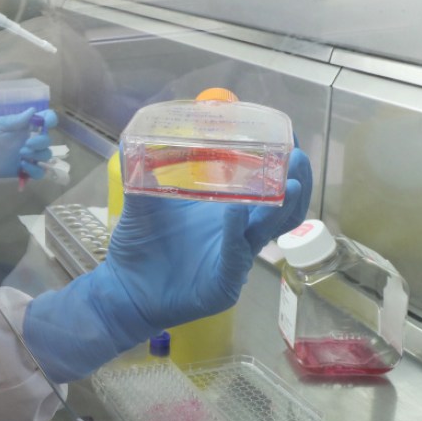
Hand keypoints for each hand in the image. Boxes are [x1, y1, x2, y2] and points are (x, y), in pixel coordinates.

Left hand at [0, 109, 57, 181]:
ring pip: (46, 156)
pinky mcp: (25, 170)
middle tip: (26, 145)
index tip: (45, 124)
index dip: (50, 120)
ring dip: (38, 156)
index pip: (46, 120)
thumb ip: (17, 120)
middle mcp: (30, 141)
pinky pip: (39, 172)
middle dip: (40, 142)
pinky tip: (23, 166)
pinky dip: (35, 170)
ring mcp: (29, 156)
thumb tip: (34, 110)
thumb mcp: (0, 125)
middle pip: (47, 140)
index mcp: (26, 127)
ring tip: (21, 156)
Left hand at [23, 148, 311, 382]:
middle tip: (297, 158)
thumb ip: (147, 171)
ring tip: (289, 182)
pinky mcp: (222, 285)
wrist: (123, 287)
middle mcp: (237, 236)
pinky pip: (235, 256)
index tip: (287, 139)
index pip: (265, 189)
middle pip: (280, 210)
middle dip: (295, 184)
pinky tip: (236, 211)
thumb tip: (143, 133)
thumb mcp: (145, 201)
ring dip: (281, 207)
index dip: (280, 168)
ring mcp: (234, 261)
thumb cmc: (140, 244)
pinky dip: (236, 232)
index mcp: (226, 213)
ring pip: (268, 233)